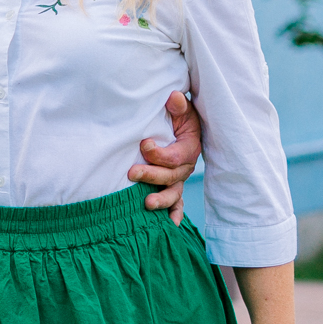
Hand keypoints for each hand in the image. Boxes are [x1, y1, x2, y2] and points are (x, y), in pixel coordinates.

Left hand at [129, 90, 202, 224]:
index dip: (160, 153)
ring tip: (146, 204)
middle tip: (132, 173)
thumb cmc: (177, 115)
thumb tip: (173, 98)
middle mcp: (186, 166)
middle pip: (171, 176)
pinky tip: (168, 225)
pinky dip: (173, 215)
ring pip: (173, 193)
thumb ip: (178, 105)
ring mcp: (180, 178)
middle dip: (152, 175)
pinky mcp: (174, 186)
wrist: (179, 123)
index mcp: (190, 147)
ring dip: (161, 200)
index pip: (176, 156)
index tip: (143, 144)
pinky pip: (176, 204)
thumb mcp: (180, 108)